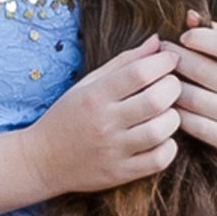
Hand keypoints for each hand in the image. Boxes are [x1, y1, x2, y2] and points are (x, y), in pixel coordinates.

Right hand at [25, 39, 182, 194]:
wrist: (42, 161)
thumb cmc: (68, 116)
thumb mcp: (88, 84)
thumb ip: (124, 62)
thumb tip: (158, 42)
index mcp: (95, 96)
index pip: (139, 72)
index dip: (164, 62)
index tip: (170, 59)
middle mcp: (104, 123)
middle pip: (156, 100)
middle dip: (174, 87)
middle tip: (171, 85)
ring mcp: (113, 150)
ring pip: (161, 130)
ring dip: (173, 117)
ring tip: (166, 112)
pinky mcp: (120, 173)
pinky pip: (158, 160)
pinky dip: (169, 147)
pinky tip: (162, 138)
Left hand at [172, 21, 216, 177]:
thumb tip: (190, 14)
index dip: (198, 37)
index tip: (182, 37)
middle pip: (203, 71)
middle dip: (175, 60)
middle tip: (157, 54)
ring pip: (193, 99)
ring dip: (168, 88)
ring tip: (155, 79)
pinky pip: (193, 125)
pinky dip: (174, 114)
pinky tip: (164, 105)